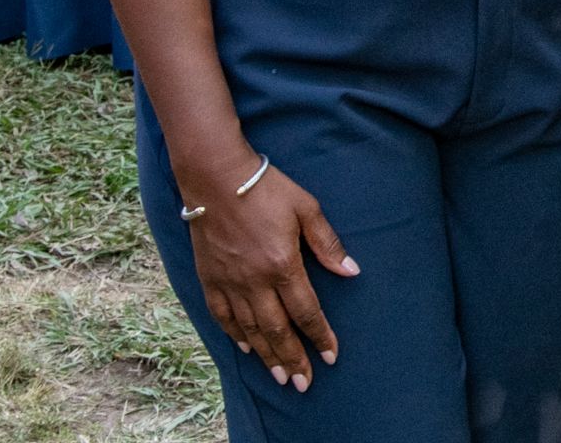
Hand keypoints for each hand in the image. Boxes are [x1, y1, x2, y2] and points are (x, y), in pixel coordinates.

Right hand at [180, 153, 357, 391]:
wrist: (216, 177)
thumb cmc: (267, 188)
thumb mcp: (307, 208)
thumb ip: (328, 244)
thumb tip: (351, 271)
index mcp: (282, 264)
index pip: (306, 311)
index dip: (320, 336)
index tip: (332, 356)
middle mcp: (254, 280)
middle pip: (276, 330)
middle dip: (293, 359)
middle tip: (304, 384)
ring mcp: (228, 281)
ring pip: (249, 329)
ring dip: (266, 356)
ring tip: (281, 377)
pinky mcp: (209, 278)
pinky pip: (222, 315)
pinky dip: (235, 335)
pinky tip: (247, 347)